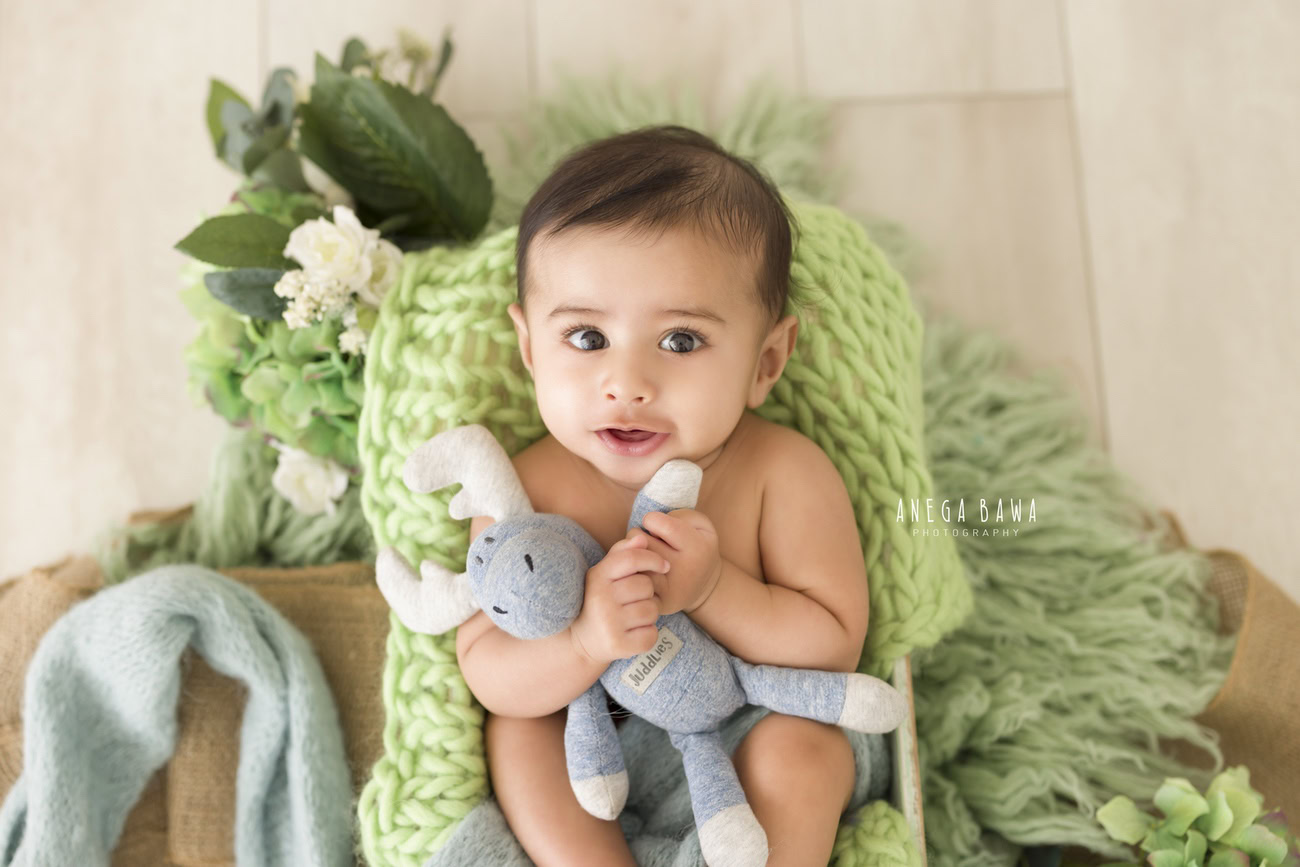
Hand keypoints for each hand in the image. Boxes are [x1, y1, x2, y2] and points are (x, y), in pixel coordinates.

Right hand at [569, 533, 668, 664]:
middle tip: (637, 599)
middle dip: (649, 592)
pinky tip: (634, 632)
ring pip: (651, 610)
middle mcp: (601, 599)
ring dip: (649, 613)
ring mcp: (609, 624)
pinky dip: (648, 634)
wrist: (581, 642)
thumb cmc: (600, 600)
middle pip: (646, 585)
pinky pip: (651, 634)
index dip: (653, 559)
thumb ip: (622, 553)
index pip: (632, 558)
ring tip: (634, 616)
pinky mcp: (618, 645)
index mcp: (597, 577)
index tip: (664, 566)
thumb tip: (642, 537)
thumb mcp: (604, 574)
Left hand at [631, 509, 721, 615]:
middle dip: (642, 537)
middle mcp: (683, 570)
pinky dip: (632, 574)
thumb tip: (650, 530)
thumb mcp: (701, 525)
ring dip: (635, 554)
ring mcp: (669, 589)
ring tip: (648, 556)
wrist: (703, 587)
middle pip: (639, 540)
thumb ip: (679, 515)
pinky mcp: (657, 603)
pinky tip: (643, 573)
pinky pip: (631, 582)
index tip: (658, 526)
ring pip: (631, 559)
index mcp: (697, 548)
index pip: (656, 522)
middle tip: (654, 543)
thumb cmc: (697, 548)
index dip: (653, 519)